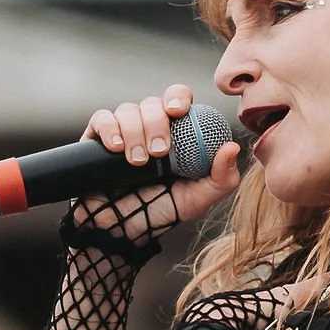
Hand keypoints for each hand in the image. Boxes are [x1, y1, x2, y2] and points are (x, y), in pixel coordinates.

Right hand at [71, 85, 241, 243]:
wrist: (120, 231)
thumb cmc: (160, 211)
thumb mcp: (197, 199)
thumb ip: (221, 178)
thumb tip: (232, 147)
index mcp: (175, 133)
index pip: (178, 99)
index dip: (178, 98)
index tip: (178, 112)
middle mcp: (148, 126)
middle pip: (153, 103)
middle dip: (157, 124)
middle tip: (159, 153)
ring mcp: (122, 131)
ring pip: (128, 110)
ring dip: (135, 133)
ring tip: (138, 163)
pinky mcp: (96, 139)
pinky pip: (102, 119)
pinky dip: (110, 129)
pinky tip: (116, 148)